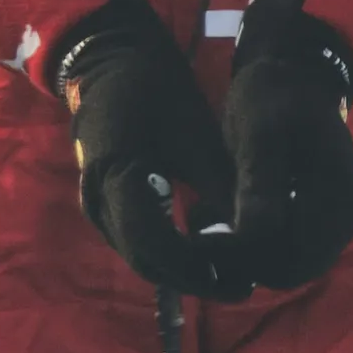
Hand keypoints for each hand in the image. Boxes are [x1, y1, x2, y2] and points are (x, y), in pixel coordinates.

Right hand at [35, 0, 238, 297]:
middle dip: (193, 278)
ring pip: (139, 255)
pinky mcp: (104, 205)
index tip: (234, 277)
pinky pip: (135, 241)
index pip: (151, 240)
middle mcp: (97, 198)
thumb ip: (221, 185)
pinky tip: (207, 257)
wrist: (110, 64)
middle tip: (242, 288)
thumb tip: (257, 234)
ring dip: (182, 272)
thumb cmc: (155, 89)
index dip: (193, 266)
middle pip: (144, 258)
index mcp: (116, 173)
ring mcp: (95, 205)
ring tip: (232, 279)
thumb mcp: (195, 134)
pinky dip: (170, 255)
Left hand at [219, 0, 352, 292]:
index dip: (244, 262)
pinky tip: (216, 219)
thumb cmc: (276, 95)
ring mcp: (328, 221)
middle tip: (195, 237)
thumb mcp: (260, 132)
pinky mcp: (309, 215)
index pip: (291, 263)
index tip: (199, 239)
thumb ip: (259, 184)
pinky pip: (280, 246)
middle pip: (288, 270)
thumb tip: (252, 238)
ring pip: (282, 263)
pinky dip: (248, 244)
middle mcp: (339, 222)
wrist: (291, 72)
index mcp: (335, 202)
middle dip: (242, 263)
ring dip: (243, 257)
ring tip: (203, 226)